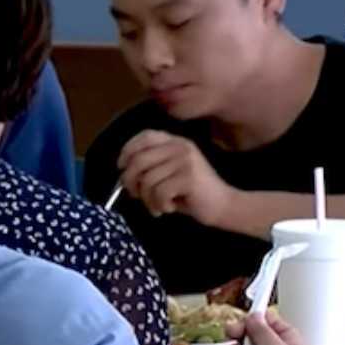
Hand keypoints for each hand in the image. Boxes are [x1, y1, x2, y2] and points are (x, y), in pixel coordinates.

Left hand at [118, 130, 239, 226]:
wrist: (222, 205)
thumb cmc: (190, 193)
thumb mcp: (169, 174)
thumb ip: (150, 167)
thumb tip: (123, 172)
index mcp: (176, 142)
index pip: (145, 136)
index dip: (127, 150)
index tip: (121, 167)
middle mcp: (180, 147)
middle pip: (139, 160)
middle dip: (129, 181)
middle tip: (135, 195)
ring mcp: (185, 160)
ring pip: (147, 180)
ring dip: (147, 199)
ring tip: (157, 206)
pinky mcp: (188, 177)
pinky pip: (158, 192)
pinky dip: (158, 205)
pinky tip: (169, 208)